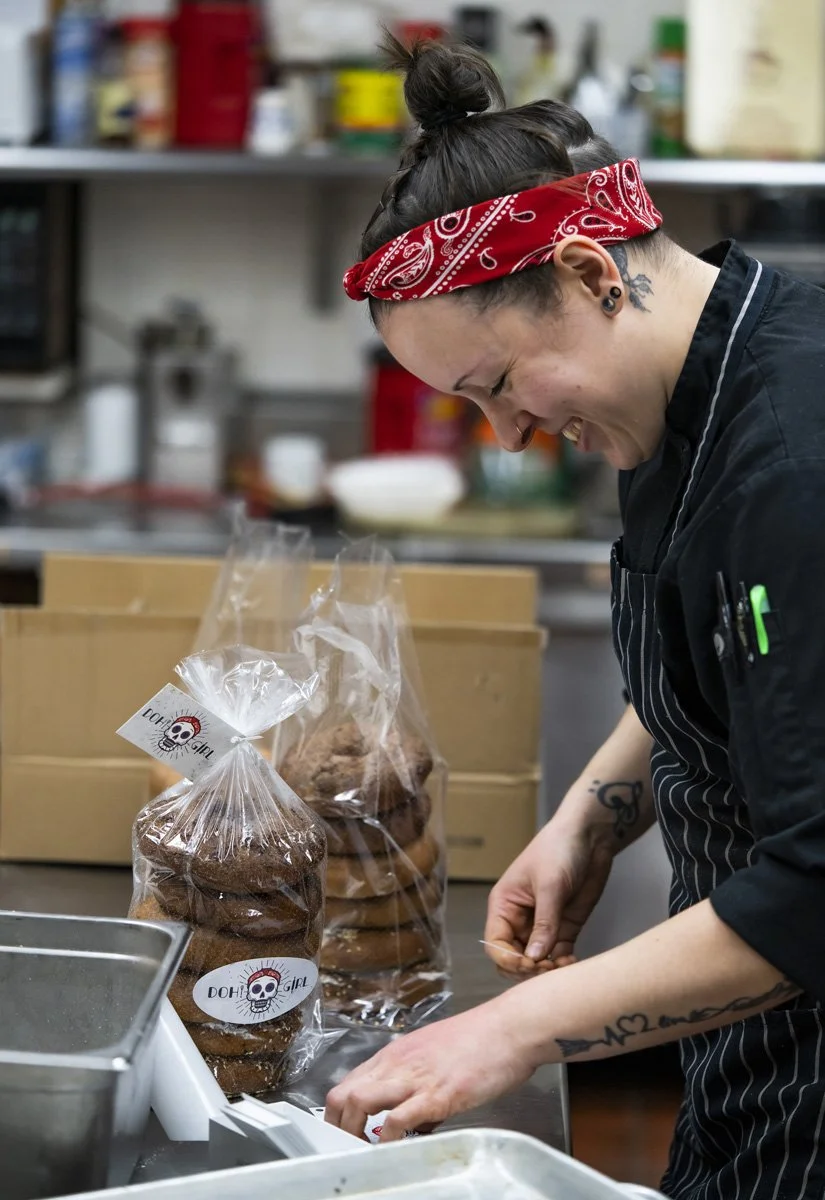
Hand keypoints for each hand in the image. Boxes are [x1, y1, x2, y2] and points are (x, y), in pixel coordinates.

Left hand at [324, 996, 536, 1141]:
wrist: (510, 1028)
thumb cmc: (481, 1040)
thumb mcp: (436, 1054)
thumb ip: (418, 1082)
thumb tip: (411, 1121)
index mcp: (397, 1053)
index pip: (348, 1082)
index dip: (338, 1112)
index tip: (343, 1133)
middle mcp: (398, 1063)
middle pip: (342, 1094)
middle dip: (336, 1127)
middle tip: (348, 1147)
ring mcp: (415, 1078)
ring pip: (359, 1102)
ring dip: (353, 1133)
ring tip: (363, 1151)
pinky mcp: (437, 1095)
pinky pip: (398, 1120)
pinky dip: (388, 1141)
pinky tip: (394, 1150)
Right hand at [484, 810, 612, 977]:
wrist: (591, 836)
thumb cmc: (559, 850)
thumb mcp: (550, 885)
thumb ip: (544, 923)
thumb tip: (533, 958)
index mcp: (505, 905)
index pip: (495, 943)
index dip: (508, 959)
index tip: (530, 964)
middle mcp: (519, 920)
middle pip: (513, 958)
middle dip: (527, 969)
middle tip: (549, 968)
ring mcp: (542, 926)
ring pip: (536, 961)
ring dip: (547, 970)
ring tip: (564, 966)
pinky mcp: (564, 929)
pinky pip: (557, 956)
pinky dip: (563, 965)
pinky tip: (572, 964)